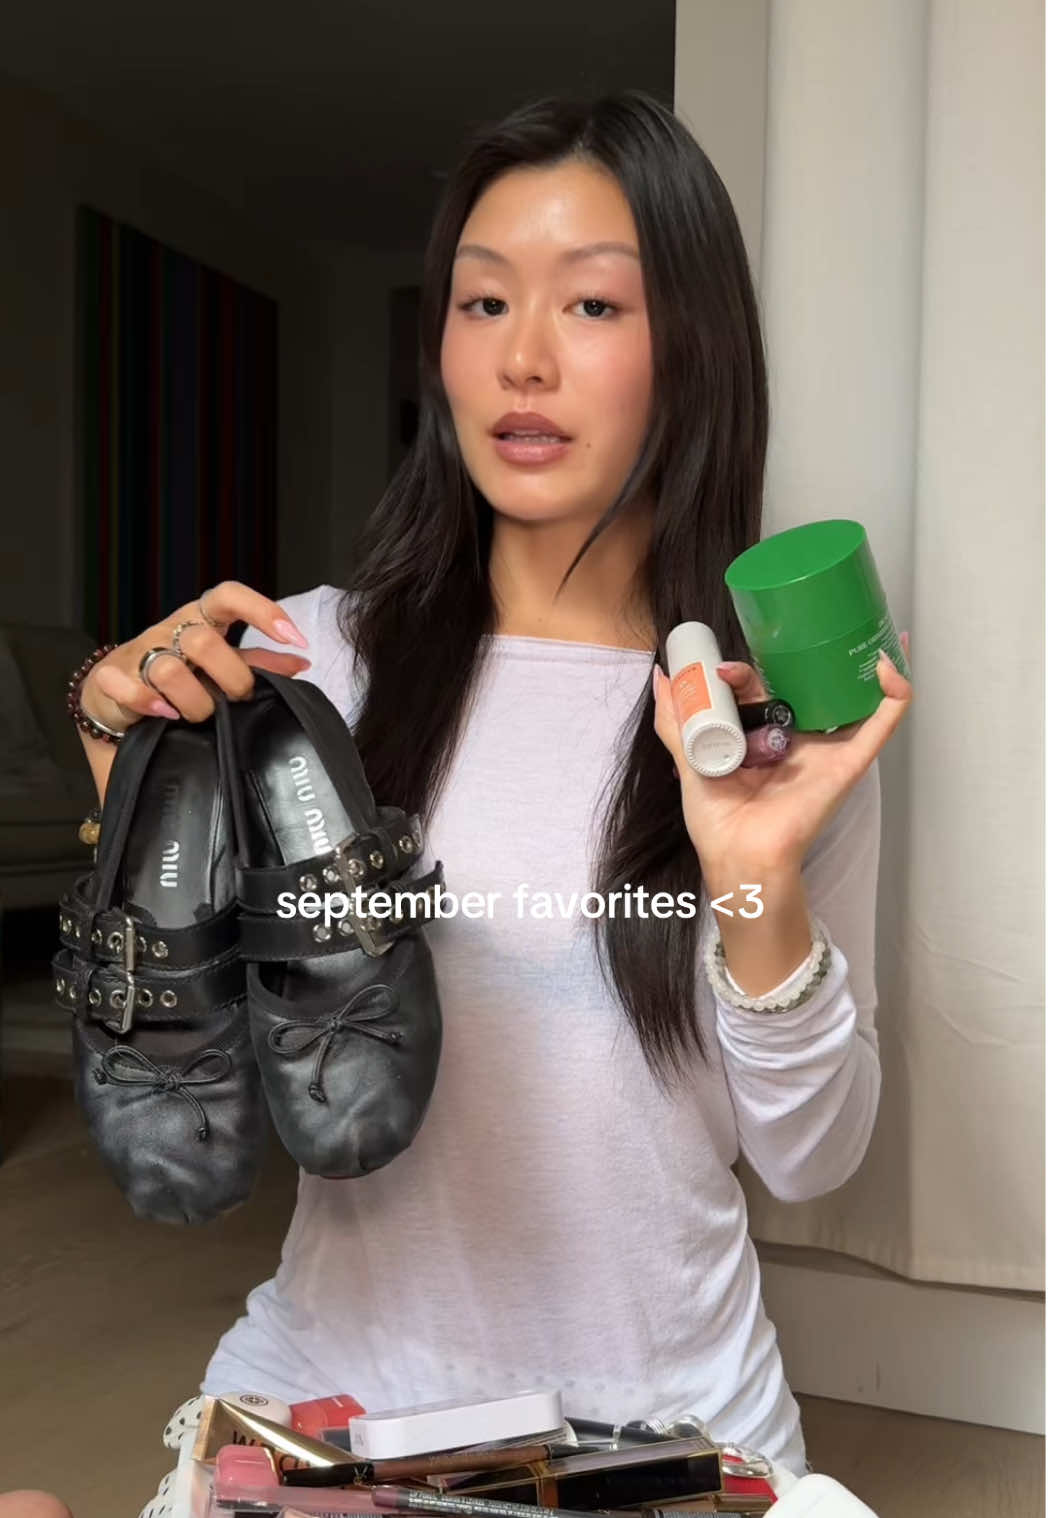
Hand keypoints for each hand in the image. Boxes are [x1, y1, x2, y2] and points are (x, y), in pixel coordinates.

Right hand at [80, 581, 311, 735]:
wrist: (119, 702)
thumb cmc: (179, 680)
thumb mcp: (221, 668)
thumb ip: (257, 663)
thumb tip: (302, 662)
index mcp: (199, 621)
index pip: (227, 596)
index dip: (262, 611)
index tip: (295, 638)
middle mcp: (169, 631)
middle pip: (203, 640)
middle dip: (231, 677)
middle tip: (237, 700)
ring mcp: (137, 653)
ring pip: (168, 668)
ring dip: (194, 701)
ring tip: (200, 717)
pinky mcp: (109, 678)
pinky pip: (124, 685)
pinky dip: (145, 702)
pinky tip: (164, 714)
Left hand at [653, 632, 912, 885]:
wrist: (740, 854)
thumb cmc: (718, 820)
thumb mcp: (688, 758)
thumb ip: (675, 720)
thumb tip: (662, 676)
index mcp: (763, 736)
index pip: (762, 689)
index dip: (744, 673)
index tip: (719, 671)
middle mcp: (797, 737)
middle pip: (803, 685)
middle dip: (790, 658)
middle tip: (759, 654)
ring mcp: (826, 746)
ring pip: (851, 694)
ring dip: (856, 660)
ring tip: (848, 626)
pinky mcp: (849, 761)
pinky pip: (882, 723)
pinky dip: (894, 693)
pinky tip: (886, 664)